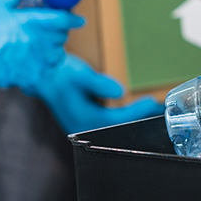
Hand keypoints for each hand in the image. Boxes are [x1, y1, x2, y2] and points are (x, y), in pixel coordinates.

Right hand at [0, 0, 83, 90]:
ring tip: (45, 44)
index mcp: (28, 23)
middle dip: (61, 32)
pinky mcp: (27, 76)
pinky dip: (45, 65)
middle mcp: (34, 43)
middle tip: (55, 29)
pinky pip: (46, 70)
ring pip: (56, 54)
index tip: (79, 19)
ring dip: (55, 48)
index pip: (62, 20)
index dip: (73, 19)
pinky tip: (37, 59)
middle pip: (61, 37)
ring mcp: (31, 61)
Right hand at [23, 54, 163, 133]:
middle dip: (139, 118)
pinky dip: (124, 115)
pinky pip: (110, 121)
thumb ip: (99, 83)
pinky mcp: (86, 119)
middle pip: (118, 127)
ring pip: (115, 126)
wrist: (42, 75)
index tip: (151, 102)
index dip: (136, 113)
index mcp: (82, 120)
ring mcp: (85, 125)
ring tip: (152, 107)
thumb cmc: (59, 73)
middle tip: (158, 108)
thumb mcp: (79, 74)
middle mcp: (84, 127)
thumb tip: (121, 91)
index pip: (116, 121)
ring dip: (133, 117)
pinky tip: (135, 107)